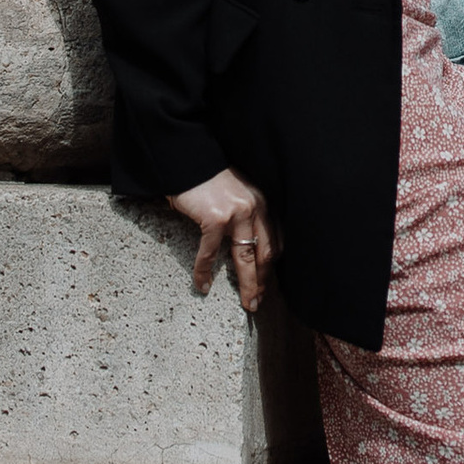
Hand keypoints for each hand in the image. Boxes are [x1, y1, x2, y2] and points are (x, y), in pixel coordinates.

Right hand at [168, 168, 279, 312]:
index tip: (269, 286)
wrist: (188, 160)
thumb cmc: (209, 179)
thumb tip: (245, 245)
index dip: (272, 267)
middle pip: (265, 253)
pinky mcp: (215, 217)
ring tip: (247, 303)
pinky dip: (205, 271)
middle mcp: (254, 207)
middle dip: (264, 281)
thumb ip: (245, 215)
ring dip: (247, 285)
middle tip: (259, 301)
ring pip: (245, 258)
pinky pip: (211, 252)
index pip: (275, 241)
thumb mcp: (237, 193)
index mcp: (262, 203)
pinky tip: (203, 284)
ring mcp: (236, 213)